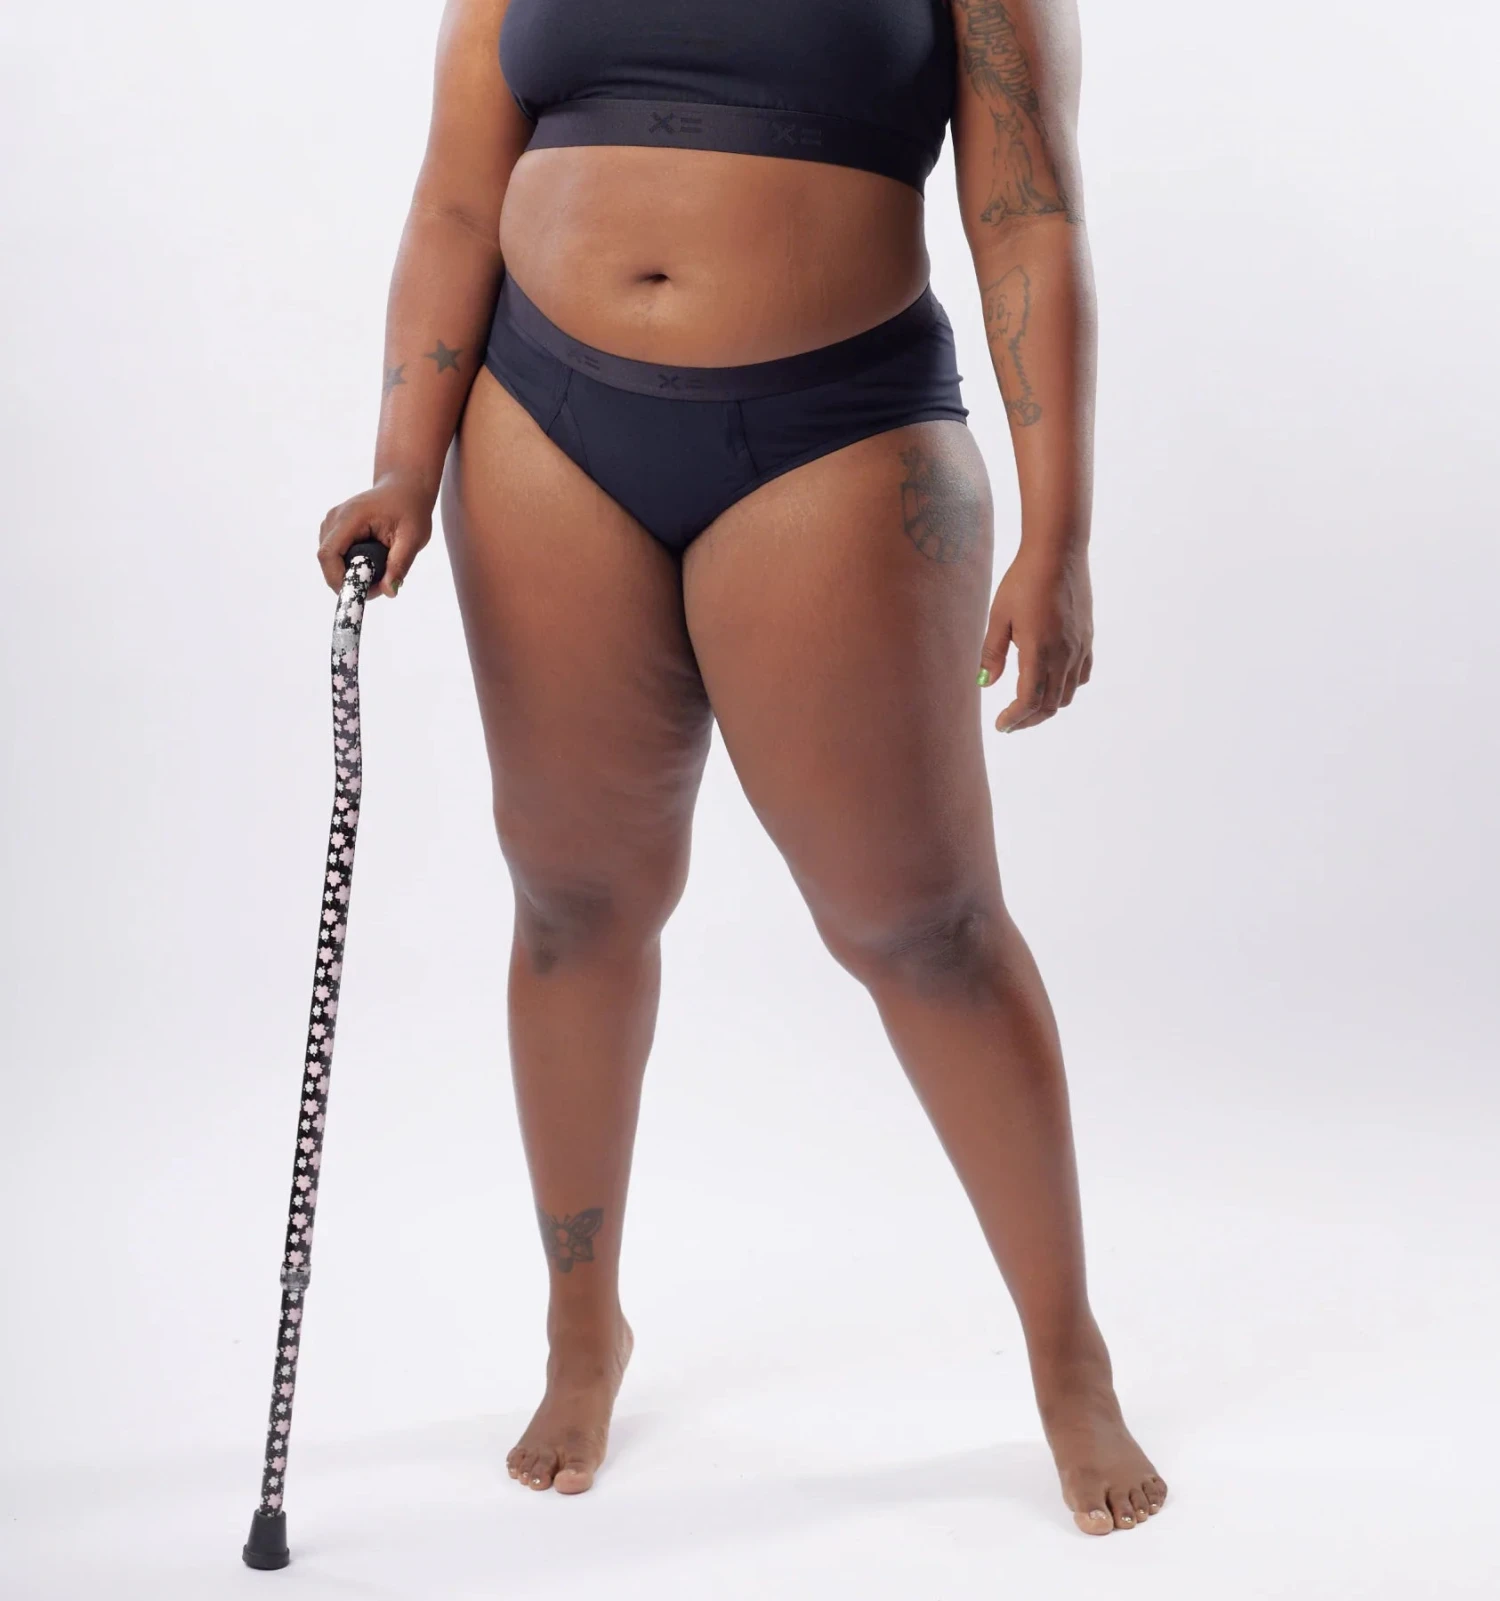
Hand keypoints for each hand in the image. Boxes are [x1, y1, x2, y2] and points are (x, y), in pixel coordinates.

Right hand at [317, 470, 433, 597]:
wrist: (404, 488)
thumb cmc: (410, 510)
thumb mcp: (412, 538)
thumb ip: (400, 565)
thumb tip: (389, 592)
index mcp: (351, 517)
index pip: (329, 554)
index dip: (338, 579)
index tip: (361, 593)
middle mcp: (334, 518)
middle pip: (327, 561)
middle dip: (349, 580)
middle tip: (379, 586)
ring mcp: (331, 522)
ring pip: (331, 561)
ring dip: (351, 573)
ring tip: (380, 570)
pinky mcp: (334, 529)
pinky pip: (335, 556)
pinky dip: (351, 565)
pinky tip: (372, 561)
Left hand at [978, 548, 1093, 731]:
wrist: (1059, 552)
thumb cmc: (1023, 580)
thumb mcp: (998, 616)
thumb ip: (992, 653)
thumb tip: (984, 685)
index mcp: (1038, 650)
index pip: (1029, 700)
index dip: (1014, 718)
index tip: (1001, 725)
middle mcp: (1064, 654)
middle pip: (1050, 704)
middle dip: (1029, 719)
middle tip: (1010, 723)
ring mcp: (1079, 648)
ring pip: (1068, 694)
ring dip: (1048, 707)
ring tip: (1028, 708)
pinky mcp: (1087, 639)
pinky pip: (1082, 676)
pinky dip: (1067, 689)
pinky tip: (1052, 684)